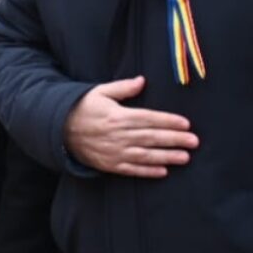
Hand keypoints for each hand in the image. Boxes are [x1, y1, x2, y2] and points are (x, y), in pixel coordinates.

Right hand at [63, 76, 197, 177]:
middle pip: (151, 138)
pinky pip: (131, 170)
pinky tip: (163, 171)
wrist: (59, 130)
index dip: (169, 121)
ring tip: (185, 158)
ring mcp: (114, 152)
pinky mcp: (109, 164)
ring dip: (166, 157)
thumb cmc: (83, 108)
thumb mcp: (100, 92)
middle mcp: (118, 135)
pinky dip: (147, 172)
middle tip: (194, 142)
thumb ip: (123, 88)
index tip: (186, 124)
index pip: (149, 118)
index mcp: (118, 116)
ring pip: (145, 155)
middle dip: (174, 140)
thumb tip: (142, 81)